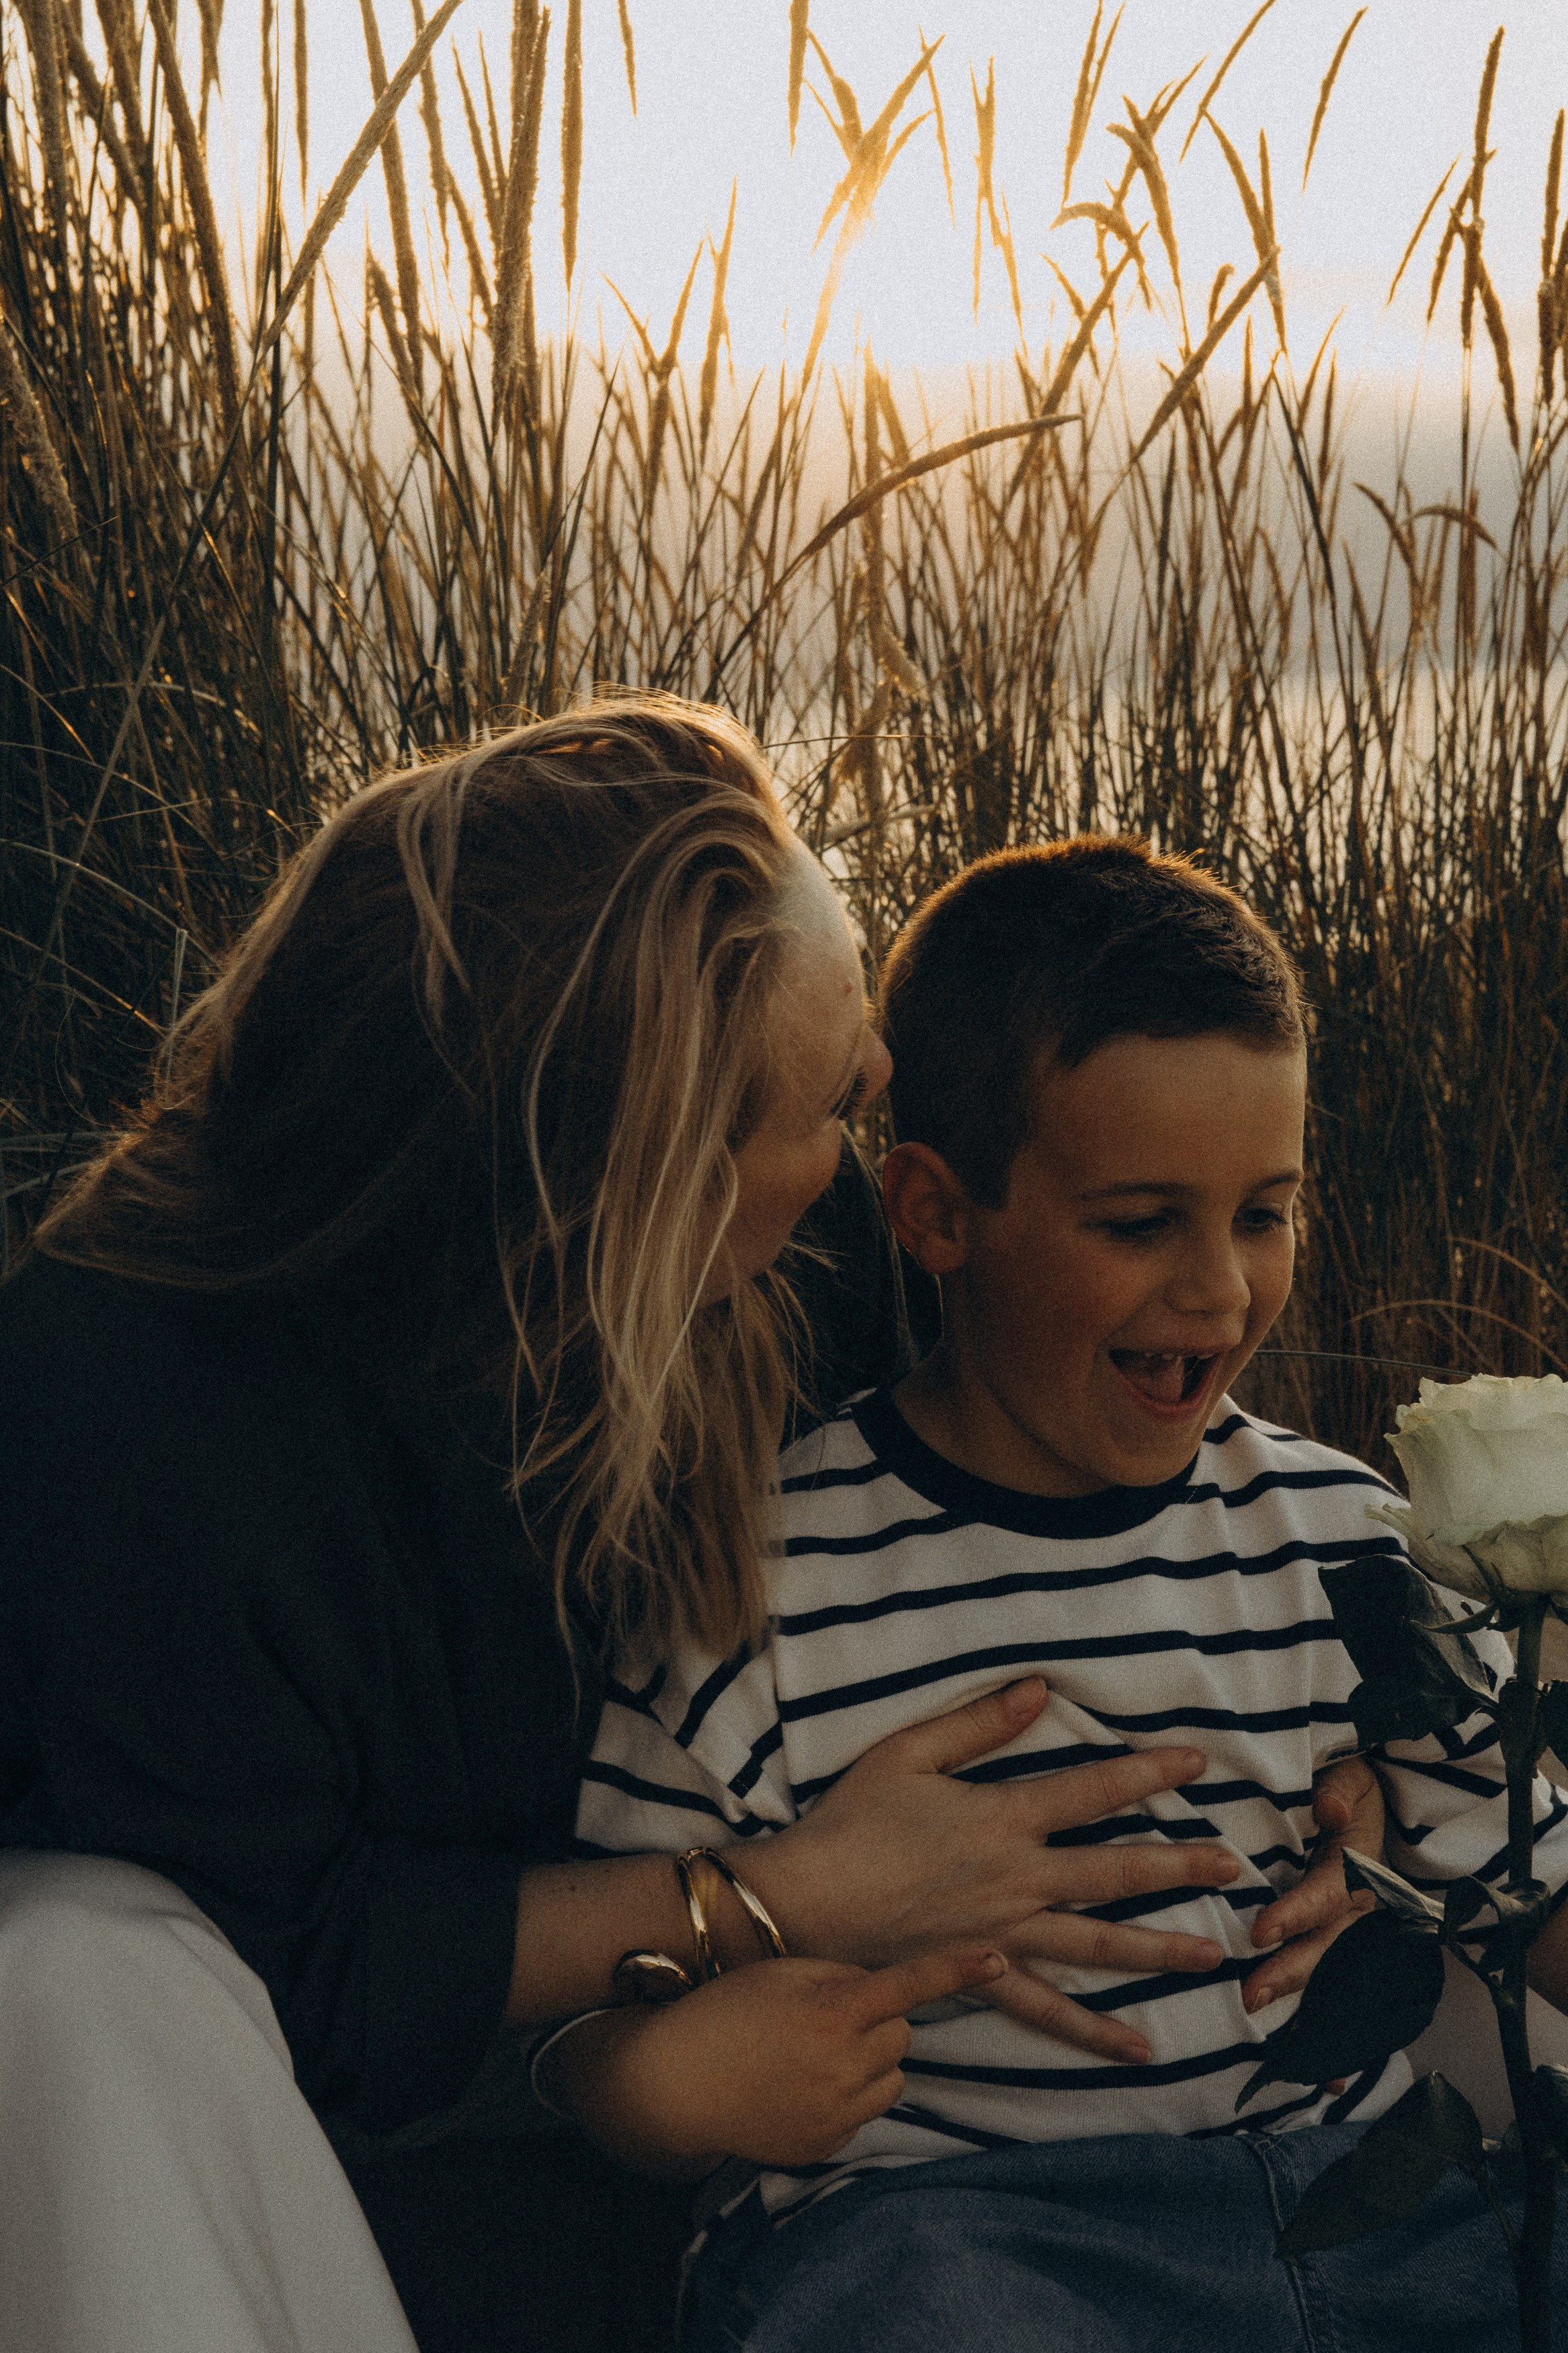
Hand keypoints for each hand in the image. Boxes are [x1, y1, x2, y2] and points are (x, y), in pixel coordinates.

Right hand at [553, 1944, 1005, 2171]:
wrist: (674, 2083)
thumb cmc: (725, 2011)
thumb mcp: (782, 1973)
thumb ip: (842, 1976)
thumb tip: (887, 1995)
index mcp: (832, 2012)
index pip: (908, 1984)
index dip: (956, 1967)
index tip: (999, 1954)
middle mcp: (843, 2065)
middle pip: (902, 2032)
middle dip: (879, 2018)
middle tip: (827, 2012)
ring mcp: (837, 2111)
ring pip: (893, 2075)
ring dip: (871, 2058)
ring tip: (814, 2050)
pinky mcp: (828, 2144)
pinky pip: (867, 2110)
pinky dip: (850, 2093)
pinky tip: (803, 2083)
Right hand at [742, 1677, 1240, 2064]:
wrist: (805, 1903)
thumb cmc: (850, 1821)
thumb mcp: (907, 1753)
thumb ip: (977, 1723)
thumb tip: (1037, 1689)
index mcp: (1001, 1817)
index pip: (1092, 1790)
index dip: (1147, 1771)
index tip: (1199, 1762)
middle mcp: (1016, 1878)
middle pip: (1114, 1872)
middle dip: (1180, 1867)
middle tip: (1236, 1867)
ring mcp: (1005, 1933)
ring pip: (1097, 1944)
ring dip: (1160, 1950)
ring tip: (1214, 1956)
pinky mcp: (985, 1973)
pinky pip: (1048, 2010)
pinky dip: (1095, 2033)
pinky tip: (1139, 2050)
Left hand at [1240, 1752, 1381, 2015]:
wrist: (1365, 1796)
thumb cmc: (1347, 1785)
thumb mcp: (1348, 1776)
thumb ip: (1339, 1789)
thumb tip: (1330, 1807)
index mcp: (1358, 1865)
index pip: (1326, 1896)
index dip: (1295, 1916)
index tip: (1260, 1933)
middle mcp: (1357, 1904)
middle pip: (1327, 1946)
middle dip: (1290, 1973)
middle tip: (1250, 1995)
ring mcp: (1349, 1925)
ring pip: (1325, 1965)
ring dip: (1292, 1991)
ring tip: (1251, 2008)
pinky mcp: (1336, 1933)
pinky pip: (1323, 1970)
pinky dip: (1306, 2003)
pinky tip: (1284, 2033)